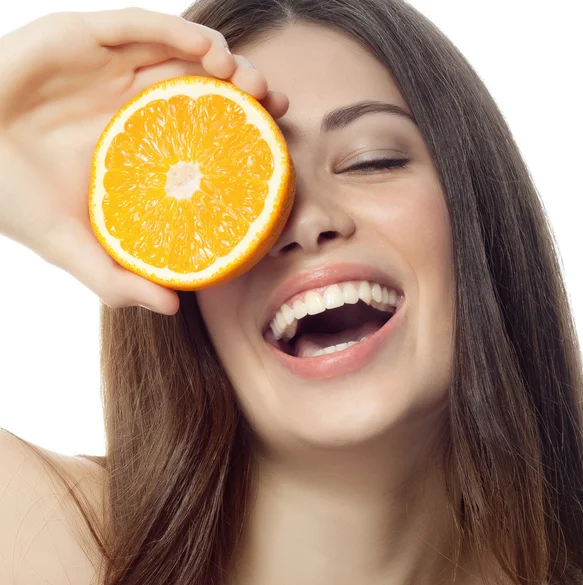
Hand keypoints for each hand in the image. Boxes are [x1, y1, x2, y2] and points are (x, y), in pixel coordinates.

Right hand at [0, 8, 288, 314]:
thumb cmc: (10, 199)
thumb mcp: (73, 247)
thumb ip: (117, 279)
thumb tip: (172, 309)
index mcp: (136, 142)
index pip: (202, 128)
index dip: (243, 131)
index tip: (275, 143)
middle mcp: (129, 100)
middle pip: (202, 84)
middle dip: (246, 89)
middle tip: (274, 105)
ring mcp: (108, 68)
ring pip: (179, 50)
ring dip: (223, 59)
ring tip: (250, 82)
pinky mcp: (81, 37)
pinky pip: (138, 25)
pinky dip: (177, 32)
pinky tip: (208, 52)